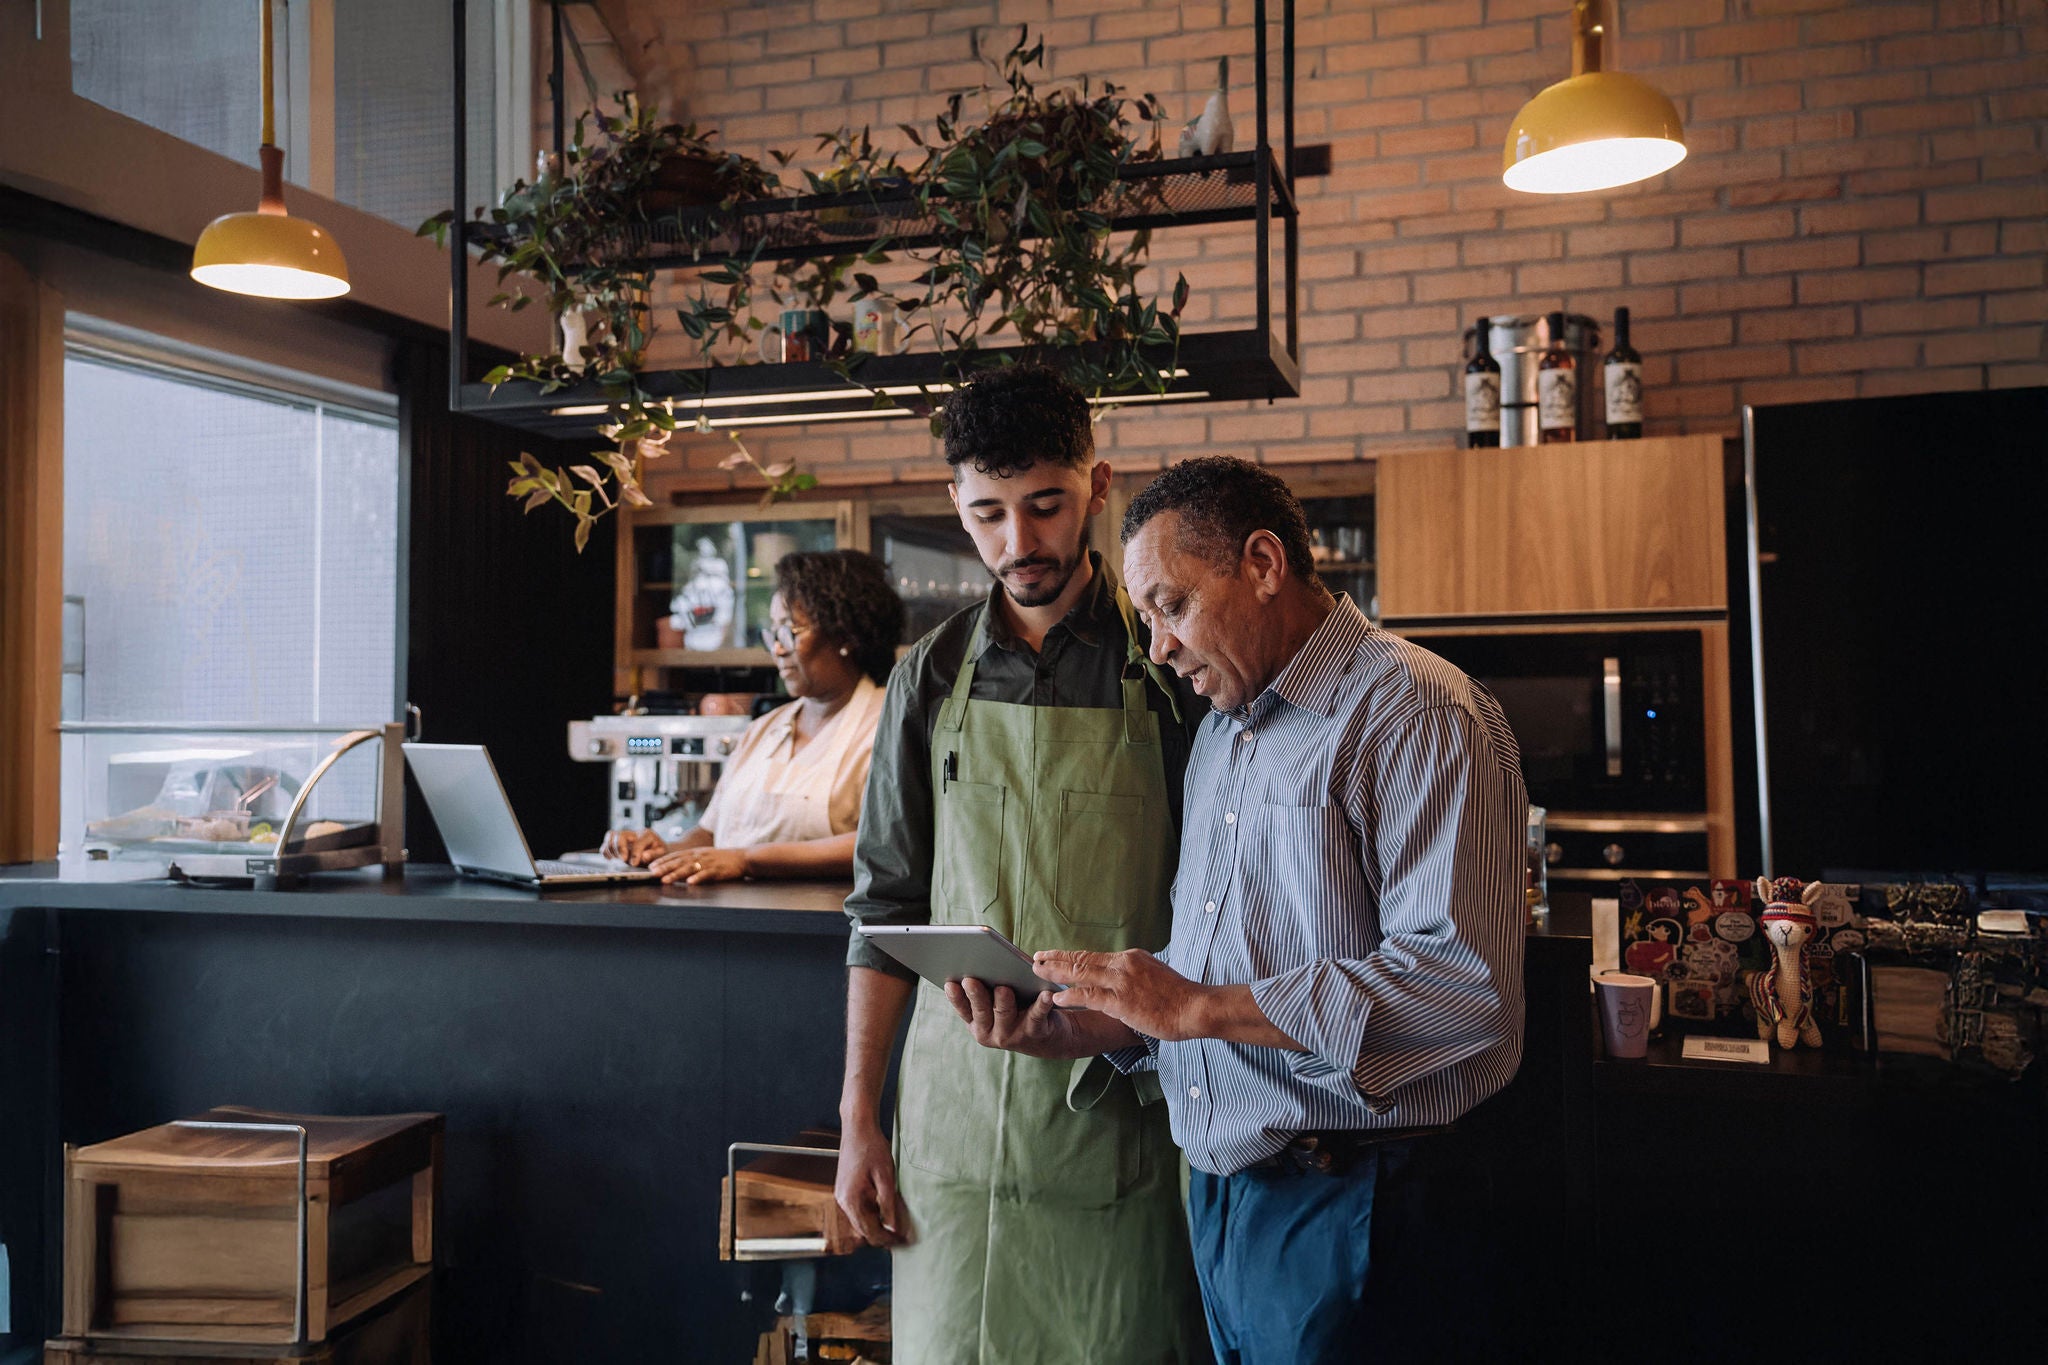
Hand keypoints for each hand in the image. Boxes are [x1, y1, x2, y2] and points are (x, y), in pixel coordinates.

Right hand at [603, 828, 667, 864]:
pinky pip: (607, 840)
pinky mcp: (618, 840)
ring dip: (611, 849)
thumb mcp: (662, 853)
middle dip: (620, 849)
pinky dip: (606, 849)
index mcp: (647, 835)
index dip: (635, 854)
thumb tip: (643, 856)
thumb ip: (653, 855)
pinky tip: (611, 858)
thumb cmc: (660, 852)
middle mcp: (634, 833)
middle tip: (624, 860)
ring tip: (617, 859)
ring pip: (611, 836)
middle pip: (621, 835)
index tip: (634, 864)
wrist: (658, 849)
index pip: (638, 842)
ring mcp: (625, 836)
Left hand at [649, 845, 747, 884]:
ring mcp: (709, 863)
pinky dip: (698, 878)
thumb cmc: (722, 859)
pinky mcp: (718, 870)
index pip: (676, 855)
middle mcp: (700, 856)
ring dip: (676, 874)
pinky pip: (707, 874)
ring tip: (666, 880)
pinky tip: (690, 883)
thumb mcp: (705, 856)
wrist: (742, 858)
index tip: (651, 866)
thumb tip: (674, 868)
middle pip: (679, 861)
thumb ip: (691, 861)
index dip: (663, 860)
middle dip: (665, 867)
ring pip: (690, 868)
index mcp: (696, 852)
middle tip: (652, 873)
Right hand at [834, 1119, 911, 1247]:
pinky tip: (886, 1209)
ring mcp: (841, 1195)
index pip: (869, 1232)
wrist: (858, 1128)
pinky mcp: (844, 1190)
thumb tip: (894, 1229)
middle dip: (883, 1235)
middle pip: (863, 1230)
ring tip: (898, 1224)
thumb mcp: (886, 1177)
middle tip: (904, 1237)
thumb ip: (889, 1205)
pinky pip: (858, 1209)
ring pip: (861, 1221)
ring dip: (877, 1225)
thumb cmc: (873, 1149)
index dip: (888, 1240)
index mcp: (851, 1200)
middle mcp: (842, 1201)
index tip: (904, 1242)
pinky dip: (872, 1214)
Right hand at [944, 977, 1084, 1058]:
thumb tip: (974, 961)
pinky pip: (1037, 1015)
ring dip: (1003, 1001)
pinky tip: (1044, 993)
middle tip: (971, 980)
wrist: (1048, 1039)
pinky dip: (1041, 1004)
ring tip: (1003, 988)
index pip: (963, 1008)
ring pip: (1005, 1014)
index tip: (950, 983)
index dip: (956, 997)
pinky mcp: (1036, 1032)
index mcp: (978, 1023)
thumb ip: (985, 989)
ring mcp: (1013, 1035)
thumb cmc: (1017, 1010)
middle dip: (976, 995)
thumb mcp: (996, 1005)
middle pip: (982, 1011)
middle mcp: (992, 1032)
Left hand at [1032, 949, 1212, 1041]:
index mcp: (1131, 958)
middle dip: (1056, 959)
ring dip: (1056, 973)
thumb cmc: (1179, 997)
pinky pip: (1089, 997)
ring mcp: (1122, 983)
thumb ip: (1133, 976)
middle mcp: (1123, 965)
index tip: (1053, 955)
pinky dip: (1070, 996)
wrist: (1196, 1007)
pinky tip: (1057, 998)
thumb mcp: (1154, 976)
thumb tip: (1118, 980)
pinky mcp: (1122, 1002)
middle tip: (1035, 959)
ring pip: (1081, 974)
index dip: (1070, 956)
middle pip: (1082, 960)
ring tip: (1037, 972)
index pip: (1093, 956)